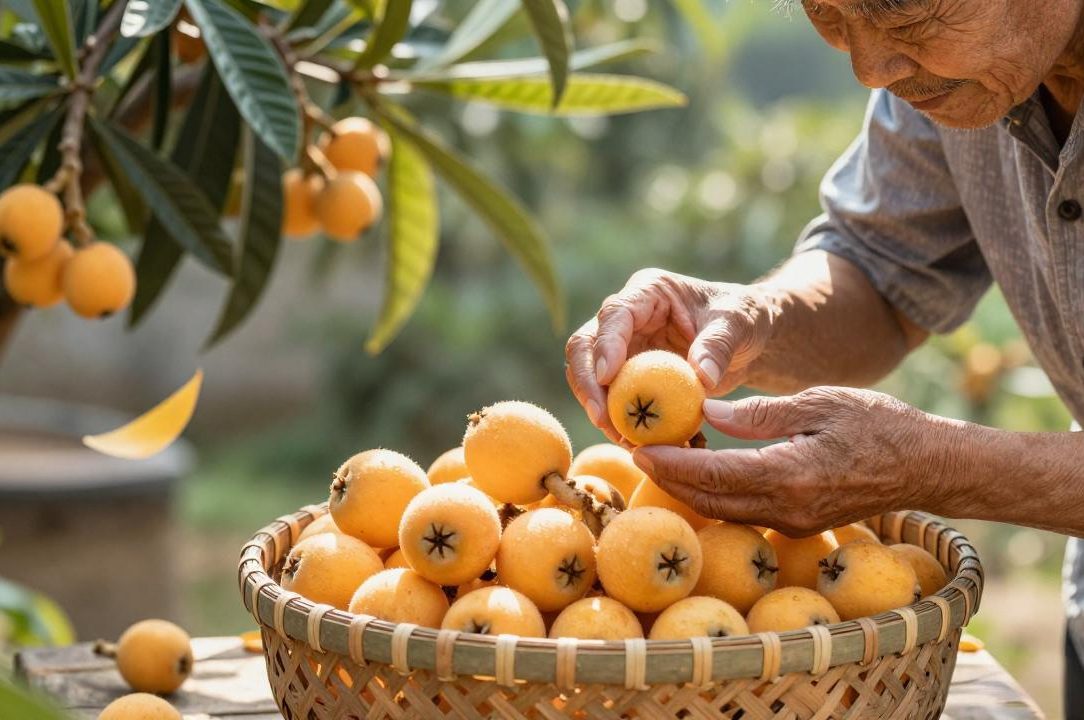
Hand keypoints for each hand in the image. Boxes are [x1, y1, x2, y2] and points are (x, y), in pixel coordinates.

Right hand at [565, 268, 775, 442]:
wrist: (747, 341)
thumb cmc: (743, 319)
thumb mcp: (738, 324)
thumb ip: (719, 345)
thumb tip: (701, 376)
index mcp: (648, 292)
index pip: (614, 314)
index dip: (605, 345)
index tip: (607, 377)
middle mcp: (626, 318)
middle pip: (584, 346)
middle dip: (587, 384)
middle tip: (603, 419)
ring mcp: (623, 348)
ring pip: (590, 379)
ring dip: (601, 411)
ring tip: (627, 441)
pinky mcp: (628, 377)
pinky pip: (614, 402)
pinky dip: (624, 425)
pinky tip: (644, 447)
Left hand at [631, 387, 952, 536]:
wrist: (927, 466)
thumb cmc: (880, 424)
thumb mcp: (820, 402)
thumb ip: (761, 412)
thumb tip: (708, 413)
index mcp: (792, 475)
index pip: (715, 475)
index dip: (673, 465)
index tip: (640, 450)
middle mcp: (788, 509)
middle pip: (711, 502)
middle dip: (671, 482)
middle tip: (637, 456)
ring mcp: (793, 522)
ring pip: (724, 512)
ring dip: (690, 491)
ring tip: (660, 463)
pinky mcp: (797, 524)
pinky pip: (744, 514)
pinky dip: (716, 497)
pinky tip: (700, 475)